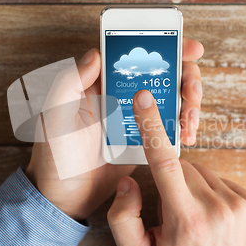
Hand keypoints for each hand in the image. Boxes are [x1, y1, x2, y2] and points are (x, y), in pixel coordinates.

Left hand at [25, 38, 203, 220]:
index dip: (164, 48)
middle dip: (186, 78)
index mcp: (100, 84)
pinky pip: (169, 126)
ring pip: (171, 99)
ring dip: (189, 104)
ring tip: (190, 121)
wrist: (65, 198)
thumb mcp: (55, 116)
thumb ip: (69, 82)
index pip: (135, 56)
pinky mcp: (144, 140)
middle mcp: (120, 96)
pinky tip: (187, 135)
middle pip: (162, 75)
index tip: (189, 49)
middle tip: (191, 92)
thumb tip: (96, 54)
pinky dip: (183, 127)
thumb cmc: (54, 156)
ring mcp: (135, 119)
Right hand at [107, 90, 245, 245]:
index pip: (165, 164)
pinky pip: (220, 180)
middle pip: (182, 167)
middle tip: (172, 211)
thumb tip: (130, 180)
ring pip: (202, 172)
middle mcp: (218, 208)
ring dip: (190, 186)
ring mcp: (241, 205)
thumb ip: (123, 218)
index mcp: (187, 220)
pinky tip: (209, 214)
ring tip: (192, 216)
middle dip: (171, 181)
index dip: (152, 127)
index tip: (144, 99)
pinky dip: (209, 190)